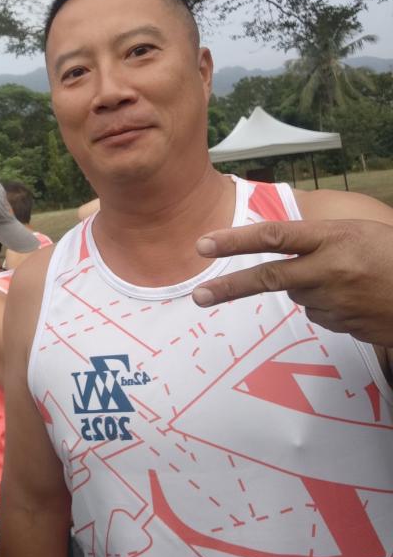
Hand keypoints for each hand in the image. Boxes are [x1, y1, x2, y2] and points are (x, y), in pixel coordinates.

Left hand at [191, 219, 392, 346]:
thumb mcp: (358, 232)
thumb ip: (316, 240)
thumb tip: (276, 251)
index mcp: (335, 237)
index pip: (275, 236)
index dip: (236, 240)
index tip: (203, 244)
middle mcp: (329, 270)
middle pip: (268, 278)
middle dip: (229, 287)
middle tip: (198, 295)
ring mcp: (335, 300)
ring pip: (298, 295)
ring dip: (310, 287)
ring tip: (350, 280)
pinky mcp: (342, 324)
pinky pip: (319, 313)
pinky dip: (329, 304)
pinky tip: (356, 298)